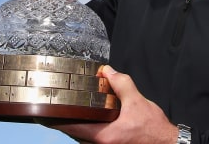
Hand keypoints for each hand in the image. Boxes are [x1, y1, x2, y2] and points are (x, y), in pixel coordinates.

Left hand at [52, 66, 178, 143]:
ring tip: (65, 112)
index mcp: (104, 136)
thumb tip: (108, 71)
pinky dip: (86, 128)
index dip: (56, 120)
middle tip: (51, 108)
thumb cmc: (153, 129)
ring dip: (74, 125)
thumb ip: (121, 84)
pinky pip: (91, 138)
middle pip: (74, 133)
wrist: (166, 143)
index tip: (42, 114)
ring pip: (82, 136)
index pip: (72, 128)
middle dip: (63, 121)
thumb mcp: (137, 102)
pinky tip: (86, 118)